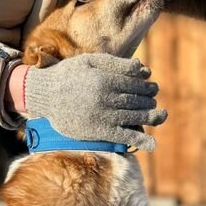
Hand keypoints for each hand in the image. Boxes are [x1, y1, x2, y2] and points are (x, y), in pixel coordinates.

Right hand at [13, 54, 166, 151]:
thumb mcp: (90, 61)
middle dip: (149, 100)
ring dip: (150, 117)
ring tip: (160, 115)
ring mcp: (102, 116)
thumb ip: (117, 63)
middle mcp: (104, 98)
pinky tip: (152, 145)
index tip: (152, 88)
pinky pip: (123, 136)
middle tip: (154, 100)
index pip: (134, 84)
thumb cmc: (68, 75)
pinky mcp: (98, 132)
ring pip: (134, 117)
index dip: (146, 86)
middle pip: (136, 100)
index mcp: (103, 79)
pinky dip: (139, 141)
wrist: (44, 95)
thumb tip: (143, 69)